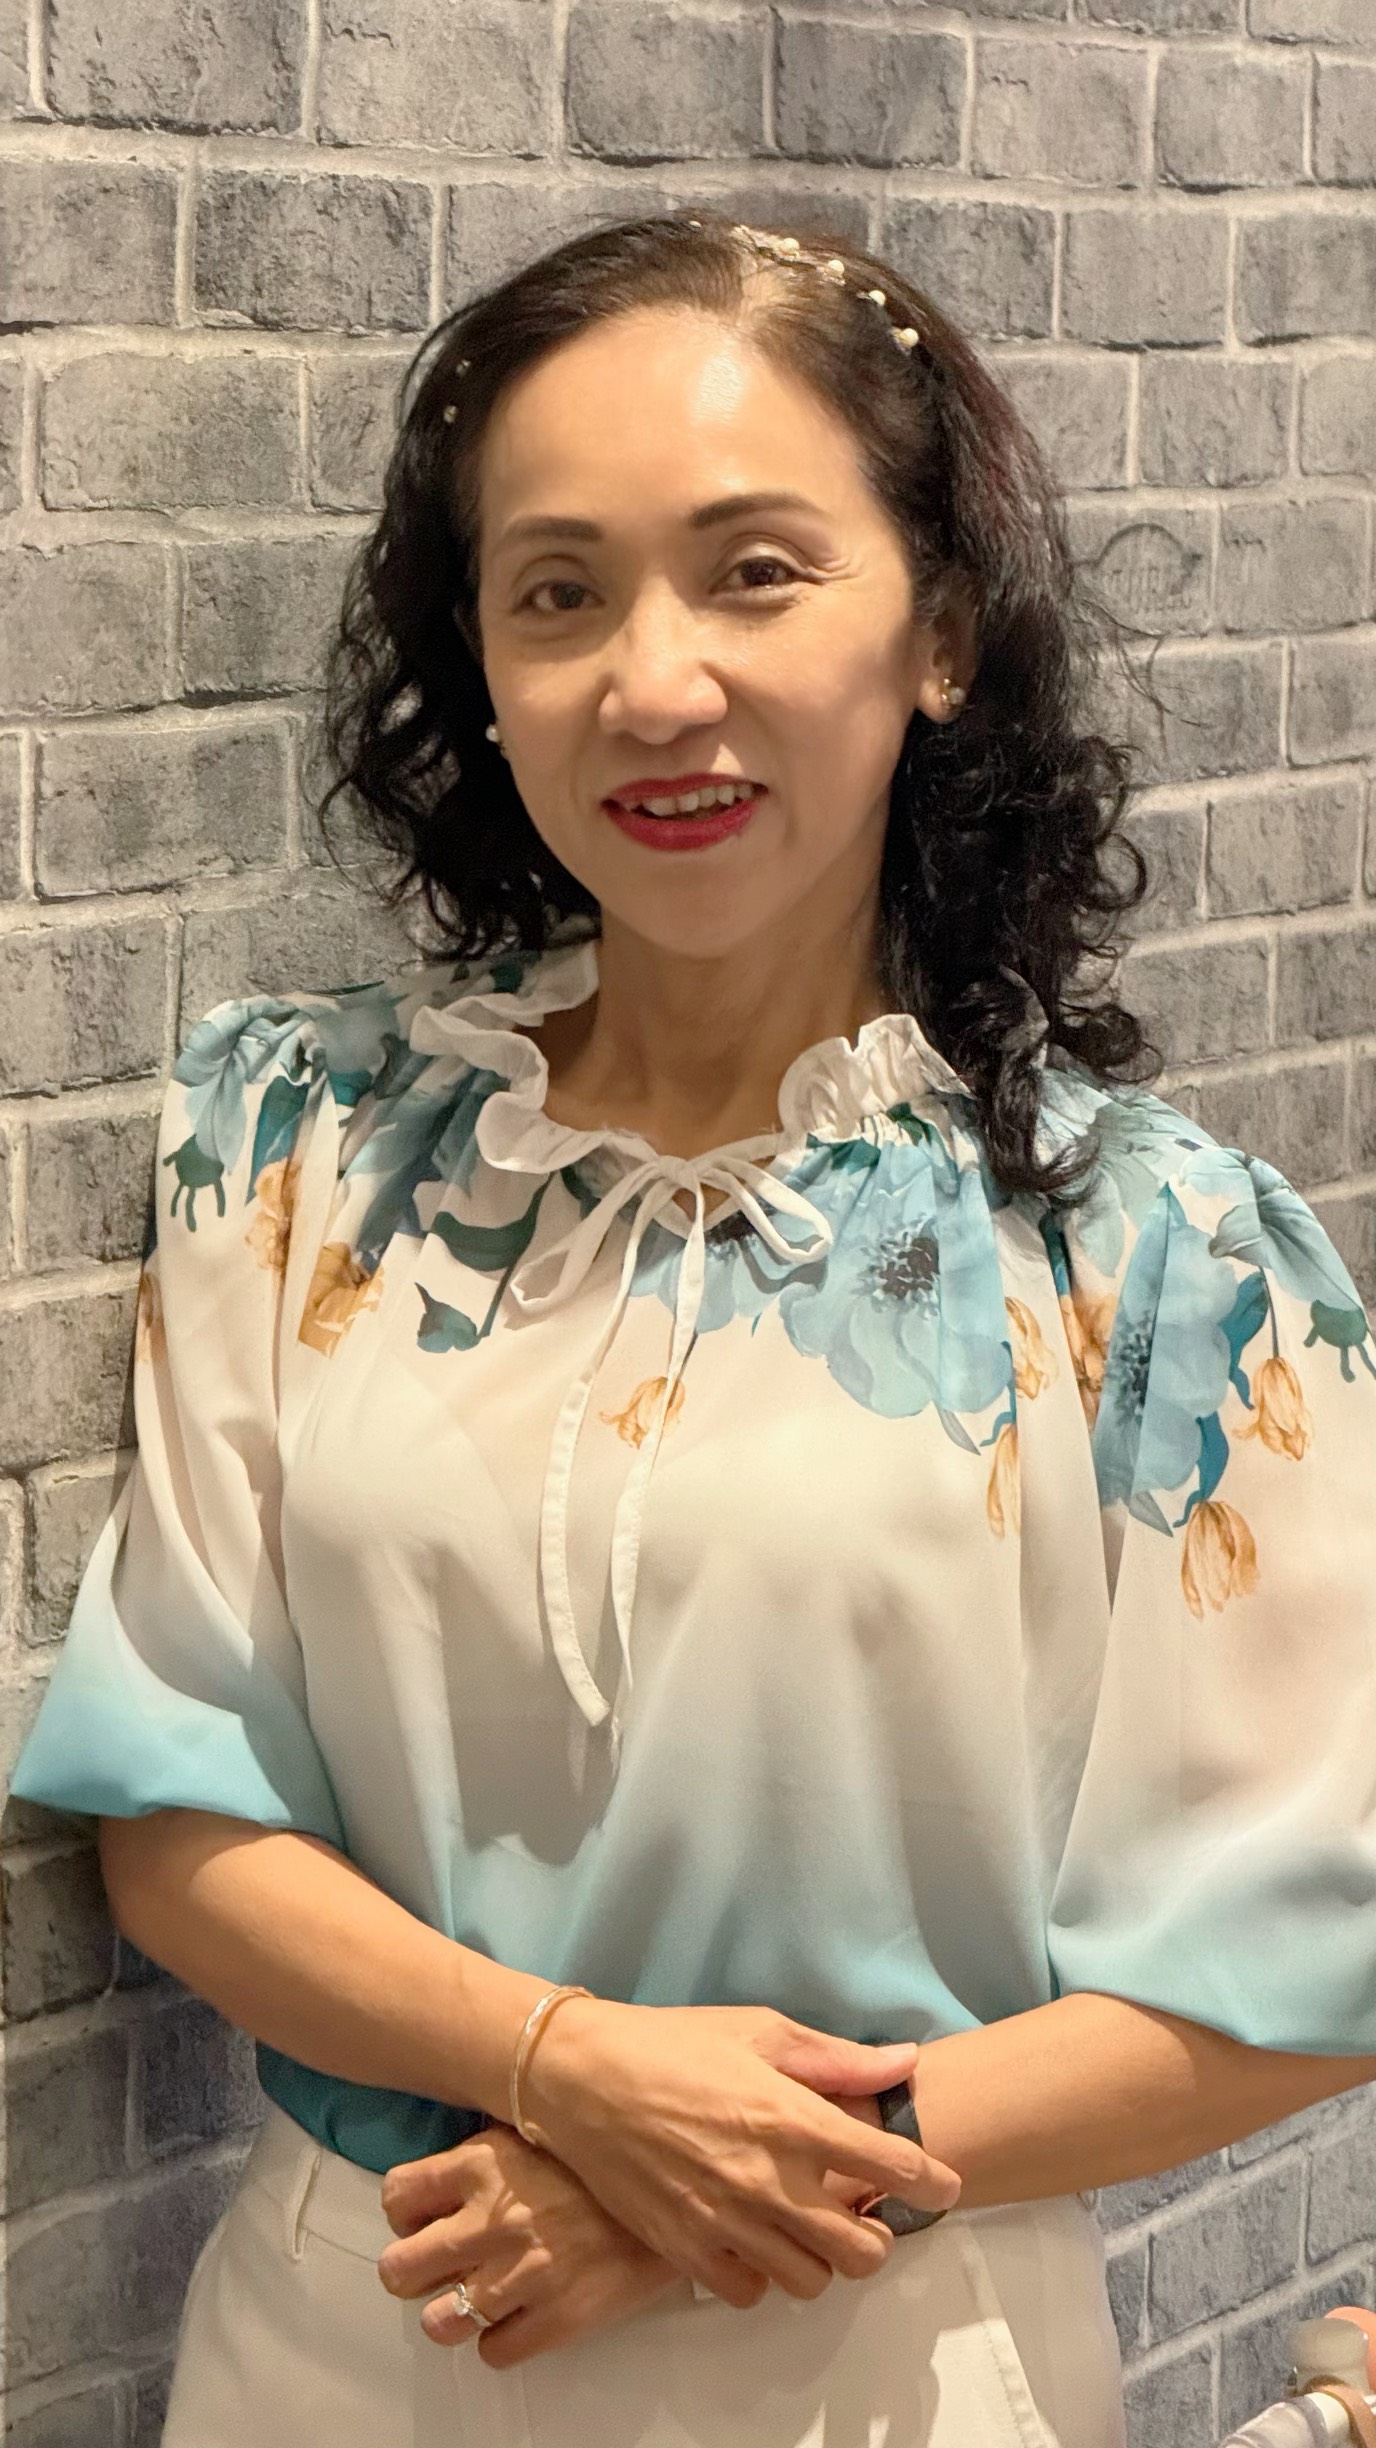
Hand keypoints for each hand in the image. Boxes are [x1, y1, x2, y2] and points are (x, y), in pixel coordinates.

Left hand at [378, 2120, 685, 2367]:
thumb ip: (485, 2152)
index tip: (423, 2219)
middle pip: (400, 2270)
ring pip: (439, 2322)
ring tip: (476, 2295)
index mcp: (484, 2164)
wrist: (681, 2189)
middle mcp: (493, 2221)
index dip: (406, 2214)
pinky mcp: (557, 2318)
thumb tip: (444, 2170)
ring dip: (452, 2313)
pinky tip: (519, 2313)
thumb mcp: (539, 2128)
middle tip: (436, 2266)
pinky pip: (493, 2351)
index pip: (397, 2197)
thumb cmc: (607, 2160)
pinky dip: (500, 2338)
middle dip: (412, 2270)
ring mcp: (523, 2274)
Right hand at [518, 2001, 960, 2304]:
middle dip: (878, 2236)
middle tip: (866, 2213)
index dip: (932, 2180)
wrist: (580, 2076)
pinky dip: (763, 2275)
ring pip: (811, 2280)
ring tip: (809, 2227)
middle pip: (861, 2250)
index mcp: (791, 2116)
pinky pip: (749, 2292)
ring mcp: (726, 2220)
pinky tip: (756, 2240)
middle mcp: (767, 2178)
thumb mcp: (760, 2030)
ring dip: (822, 2259)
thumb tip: (903, 2063)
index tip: (941, 2184)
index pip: (891, 2165)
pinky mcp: (685, 2247)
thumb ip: (838, 2059)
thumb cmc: (673, 2044)